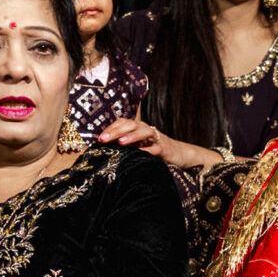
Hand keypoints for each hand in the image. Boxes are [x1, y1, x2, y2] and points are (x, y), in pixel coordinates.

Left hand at [99, 117, 218, 169]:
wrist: (178, 154)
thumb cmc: (153, 149)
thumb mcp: (138, 145)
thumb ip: (124, 143)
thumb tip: (104, 146)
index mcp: (138, 127)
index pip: (123, 122)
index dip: (111, 128)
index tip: (99, 138)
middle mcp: (146, 129)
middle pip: (130, 125)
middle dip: (116, 131)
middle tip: (104, 139)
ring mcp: (156, 138)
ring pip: (144, 132)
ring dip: (131, 137)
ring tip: (121, 143)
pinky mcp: (164, 149)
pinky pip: (156, 148)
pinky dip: (148, 151)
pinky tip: (139, 154)